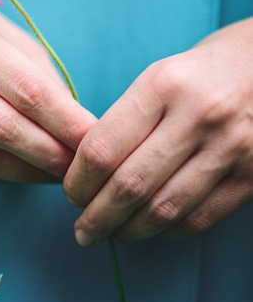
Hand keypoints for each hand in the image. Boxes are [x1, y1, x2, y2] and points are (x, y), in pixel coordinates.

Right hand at [0, 0, 95, 183]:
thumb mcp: (9, 38)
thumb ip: (42, 80)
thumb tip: (78, 131)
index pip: (25, 89)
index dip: (65, 121)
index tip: (94, 140)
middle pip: (1, 127)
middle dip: (50, 154)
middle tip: (81, 168)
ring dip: (25, 172)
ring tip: (55, 174)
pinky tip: (18, 171)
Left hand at [64, 18, 252, 243]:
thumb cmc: (208, 67)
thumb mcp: (164, 72)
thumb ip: (131, 117)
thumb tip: (92, 166)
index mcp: (164, 84)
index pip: (104, 147)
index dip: (79, 181)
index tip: (71, 193)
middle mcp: (198, 116)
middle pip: (130, 185)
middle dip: (97, 217)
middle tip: (83, 230)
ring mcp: (230, 147)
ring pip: (164, 209)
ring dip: (130, 230)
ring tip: (113, 234)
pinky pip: (200, 217)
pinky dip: (169, 230)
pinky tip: (154, 227)